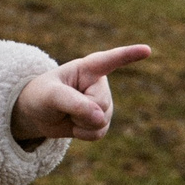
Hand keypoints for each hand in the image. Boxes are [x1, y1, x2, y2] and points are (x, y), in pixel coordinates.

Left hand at [11, 45, 150, 143]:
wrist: (37, 114)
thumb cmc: (41, 96)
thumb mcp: (51, 96)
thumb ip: (75, 104)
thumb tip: (101, 119)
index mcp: (88, 68)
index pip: (111, 60)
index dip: (129, 55)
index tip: (147, 50)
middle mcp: (100, 84)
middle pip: (102, 104)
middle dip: (81, 111)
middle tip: (64, 106)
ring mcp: (103, 102)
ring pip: (102, 121)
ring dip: (81, 124)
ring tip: (68, 113)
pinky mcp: (102, 120)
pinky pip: (99, 133)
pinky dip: (83, 134)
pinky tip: (75, 125)